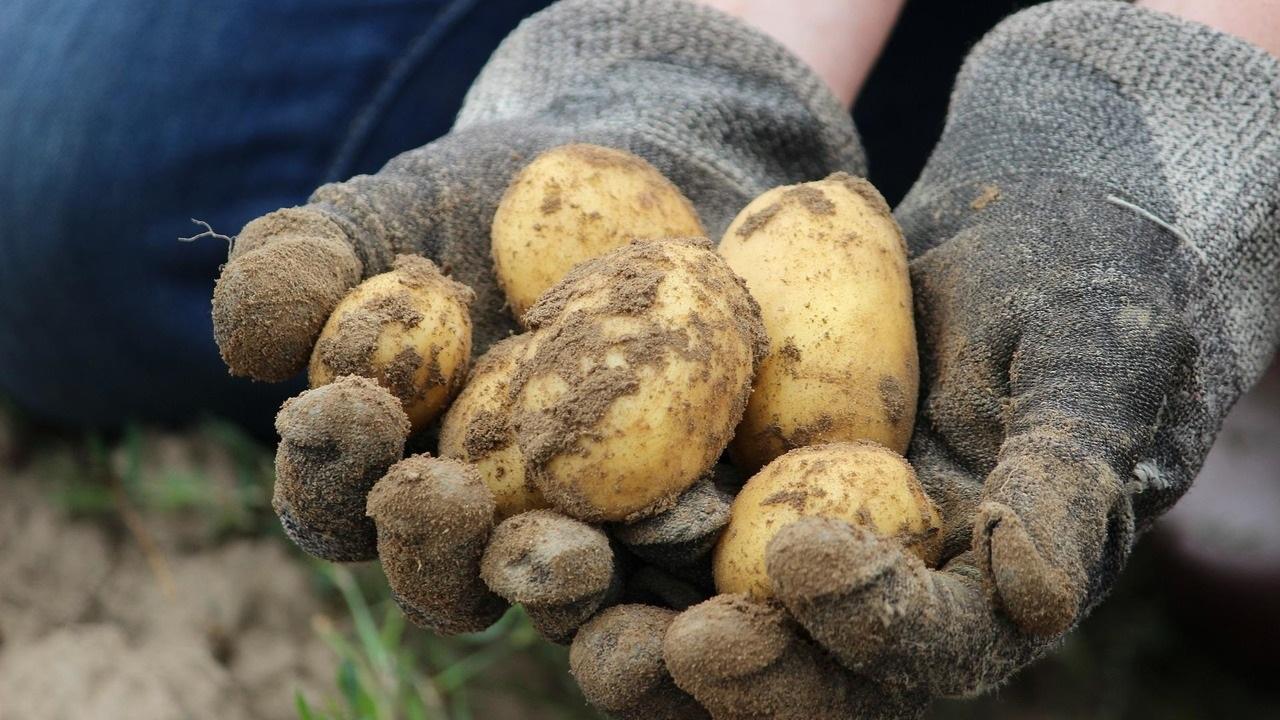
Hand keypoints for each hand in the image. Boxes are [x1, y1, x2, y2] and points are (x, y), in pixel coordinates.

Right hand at [227, 0, 860, 651]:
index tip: (357, 402)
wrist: (634, 183)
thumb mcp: (384, 215)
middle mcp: (478, 525)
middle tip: (447, 493)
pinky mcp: (680, 521)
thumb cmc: (483, 204)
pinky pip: (678, 564)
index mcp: (386, 469)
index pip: (332, 496)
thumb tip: (250, 344)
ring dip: (554, 586)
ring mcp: (582, 533)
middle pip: (440, 578)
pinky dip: (678, 560)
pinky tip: (696, 527)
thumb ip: (303, 268)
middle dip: (433, 547)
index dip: (330, 465)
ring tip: (568, 553)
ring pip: (557, 596)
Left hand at [573, 3, 1279, 717]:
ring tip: (555, 582)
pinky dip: (592, 517)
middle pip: (795, 666)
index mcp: (974, 594)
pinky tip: (521, 493)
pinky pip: (653, 516)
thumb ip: (1069, 478)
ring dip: (626, 618)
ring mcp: (792, 537)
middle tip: (651, 647)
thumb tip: (1041, 597)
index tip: (797, 559)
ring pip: (703, 611)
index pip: (923, 647)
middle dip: (725, 667)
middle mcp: (875, 591)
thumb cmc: (1088, 293)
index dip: (863, 624)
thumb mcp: (1097, 369)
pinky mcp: (726, 480)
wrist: (1024, 227)